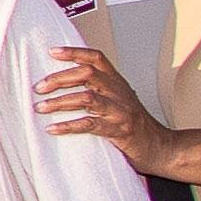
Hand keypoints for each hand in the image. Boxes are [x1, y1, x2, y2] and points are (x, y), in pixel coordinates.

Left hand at [34, 43, 163, 164]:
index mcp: (117, 82)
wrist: (161, 148)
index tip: (51, 51)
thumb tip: (64, 83)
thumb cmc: (135, 125)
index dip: (74, 52)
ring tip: (40, 107)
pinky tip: (52, 128)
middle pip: (87, 74)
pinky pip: (90, 125)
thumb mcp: (119, 100)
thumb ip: (99, 90)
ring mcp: (120, 111)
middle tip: (38, 88)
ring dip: (59, 102)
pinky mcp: (119, 130)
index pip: (96, 58)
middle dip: (59, 79)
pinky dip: (68, 126)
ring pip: (86, 98)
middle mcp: (119, 92)